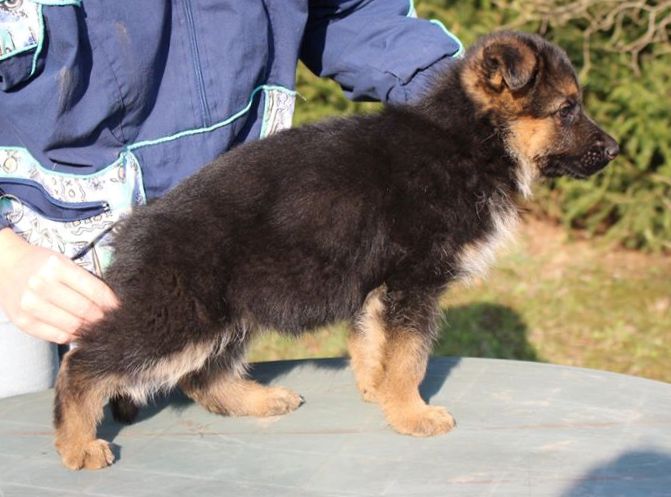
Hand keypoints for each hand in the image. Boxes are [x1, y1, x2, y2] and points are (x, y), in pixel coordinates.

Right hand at [0, 228, 117, 343]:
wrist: (6, 265)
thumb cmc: (40, 264)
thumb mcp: (64, 262)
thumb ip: (85, 281)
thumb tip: (111, 302)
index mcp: (56, 267)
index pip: (94, 290)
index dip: (111, 303)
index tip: (120, 308)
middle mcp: (41, 285)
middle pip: (84, 310)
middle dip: (102, 317)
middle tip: (111, 321)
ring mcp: (30, 304)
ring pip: (72, 325)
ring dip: (89, 328)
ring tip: (97, 326)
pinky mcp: (24, 321)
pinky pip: (56, 335)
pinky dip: (72, 335)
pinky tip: (79, 331)